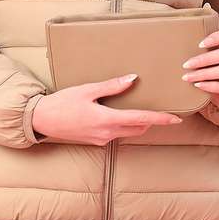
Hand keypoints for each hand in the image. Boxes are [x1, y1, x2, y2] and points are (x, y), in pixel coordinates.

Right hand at [31, 74, 183, 144]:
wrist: (42, 120)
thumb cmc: (62, 103)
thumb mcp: (87, 90)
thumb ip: (111, 86)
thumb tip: (132, 79)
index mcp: (106, 119)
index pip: (140, 119)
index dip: (160, 119)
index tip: (175, 119)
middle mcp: (107, 133)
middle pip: (138, 127)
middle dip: (151, 120)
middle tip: (162, 109)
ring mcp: (101, 139)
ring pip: (128, 131)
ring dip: (138, 122)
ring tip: (143, 108)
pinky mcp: (95, 140)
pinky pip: (116, 133)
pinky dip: (124, 124)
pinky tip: (121, 113)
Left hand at [181, 28, 218, 112]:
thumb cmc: (214, 71)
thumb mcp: (210, 59)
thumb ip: (202, 50)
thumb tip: (176, 45)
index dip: (216, 38)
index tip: (199, 45)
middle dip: (203, 59)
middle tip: (186, 65)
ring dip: (203, 74)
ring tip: (188, 77)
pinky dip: (211, 86)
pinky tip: (198, 85)